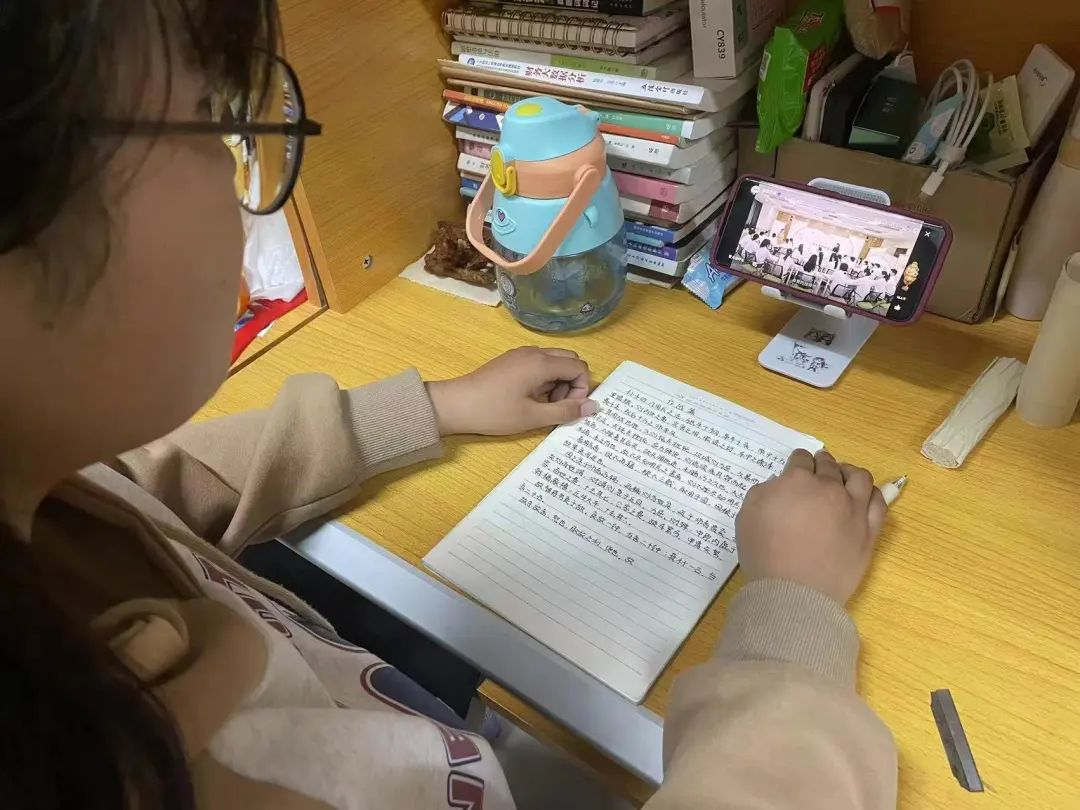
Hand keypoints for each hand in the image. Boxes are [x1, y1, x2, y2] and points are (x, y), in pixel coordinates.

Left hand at [426, 347, 595, 436]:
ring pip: (554, 361)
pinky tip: (528, 397)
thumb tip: (594, 407)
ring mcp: (520, 354)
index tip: (567, 408)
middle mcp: (534, 352)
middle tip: (555, 405)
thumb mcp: (533, 417)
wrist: (455, 405)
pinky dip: (543, 377)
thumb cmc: (494, 412)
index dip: (582, 389)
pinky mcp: (511, 360)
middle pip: (569, 359)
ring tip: (540, 404)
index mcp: (541, 363)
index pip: (580, 367)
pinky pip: (539, 363)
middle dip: (572, 382)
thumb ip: (566, 411)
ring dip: (557, 381)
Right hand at [735, 449, 886, 604]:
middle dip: (821, 462)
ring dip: (849, 472)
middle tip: (818, 466)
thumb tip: (779, 485)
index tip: (795, 464)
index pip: (800, 459)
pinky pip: (878, 503)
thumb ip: (764, 491)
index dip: (797, 460)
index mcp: (798, 480)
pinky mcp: (869, 530)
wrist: (793, 590)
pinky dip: (871, 494)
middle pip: (829, 465)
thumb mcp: (747, 514)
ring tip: (843, 477)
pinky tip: (864, 496)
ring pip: (859, 477)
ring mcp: (853, 508)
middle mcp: (829, 488)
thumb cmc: (764, 553)